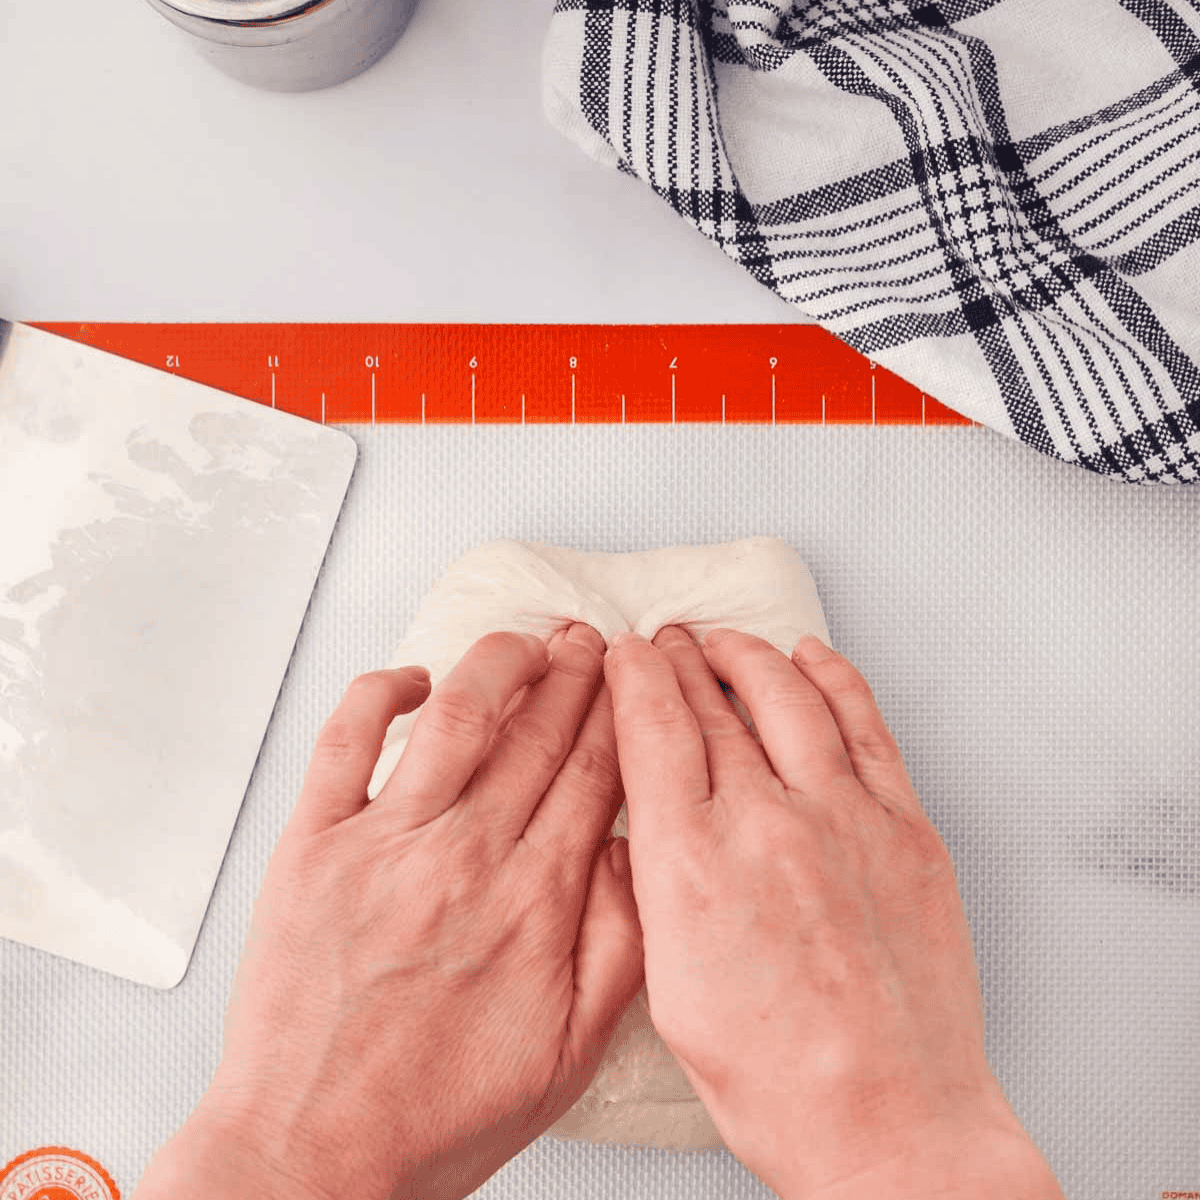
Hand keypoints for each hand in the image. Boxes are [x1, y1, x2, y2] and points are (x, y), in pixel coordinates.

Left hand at [136, 624, 642, 1199]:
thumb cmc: (436, 1115)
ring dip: (497, 663)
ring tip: (525, 641)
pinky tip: (413, 678)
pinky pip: (346, 741)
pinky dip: (381, 692)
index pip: (596, 774)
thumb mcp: (570, 1057)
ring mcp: (385, 843)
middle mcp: (467, 856)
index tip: (633, 679)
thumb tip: (637, 852)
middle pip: (538, 734)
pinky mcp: (313, 845)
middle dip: (575, 675)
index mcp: (536, 903)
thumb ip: (622, 948)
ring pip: (457, 717)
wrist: (312, 1157)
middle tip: (592, 642)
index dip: (620, 714)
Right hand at [604, 627, 1063, 1199]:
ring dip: (749, 655)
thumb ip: (656, 883)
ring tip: (727, 640)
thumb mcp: (667, 984)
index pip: (652, 725)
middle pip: (712, 703)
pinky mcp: (905, 827)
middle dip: (681, 659)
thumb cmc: (775, 1079)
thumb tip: (654, 819)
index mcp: (690, 862)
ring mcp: (845, 816)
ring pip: (787, 695)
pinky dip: (834, 678)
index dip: (634, 675)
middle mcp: (765, 822)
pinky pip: (865, 725)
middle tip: (666, 640)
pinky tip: (813, 658)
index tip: (625, 652)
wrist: (889, 1122)